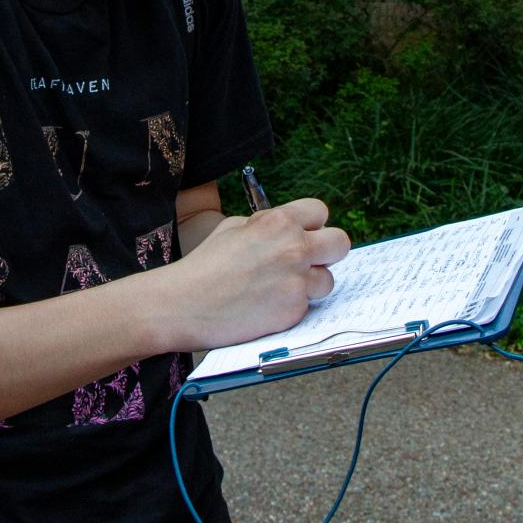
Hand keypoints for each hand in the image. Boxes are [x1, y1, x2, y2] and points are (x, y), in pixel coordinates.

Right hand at [155, 196, 347, 351]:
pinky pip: (307, 307)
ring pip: (328, 280)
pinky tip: (265, 308)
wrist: (181, 304)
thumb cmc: (203, 266)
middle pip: (340, 243)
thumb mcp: (233, 229)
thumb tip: (289, 230)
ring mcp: (297, 281)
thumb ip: (267, 227)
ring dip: (310, 285)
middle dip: (327, 252)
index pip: (320, 212)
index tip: (303, 235)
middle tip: (308, 262)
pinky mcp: (294, 311)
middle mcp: (294, 248)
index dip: (312, 225)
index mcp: (279, 222)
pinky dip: (291, 308)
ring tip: (279, 290)